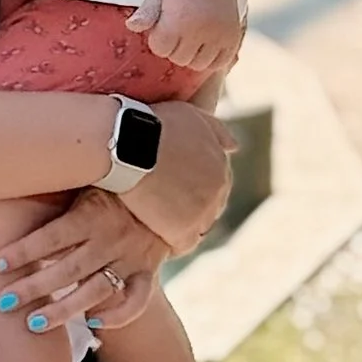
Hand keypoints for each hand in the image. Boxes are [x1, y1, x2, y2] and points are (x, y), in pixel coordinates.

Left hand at [0, 190, 167, 335]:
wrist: (166, 189)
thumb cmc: (111, 185)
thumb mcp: (84, 181)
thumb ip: (57, 193)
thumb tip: (10, 184)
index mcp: (91, 214)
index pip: (52, 237)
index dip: (22, 251)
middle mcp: (110, 239)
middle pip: (67, 270)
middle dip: (33, 288)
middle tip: (3, 302)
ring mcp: (130, 259)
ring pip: (96, 291)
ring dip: (63, 310)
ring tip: (33, 323)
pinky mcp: (148, 272)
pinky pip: (137, 301)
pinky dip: (118, 315)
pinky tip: (93, 323)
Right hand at [120, 96, 231, 255]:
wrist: (127, 143)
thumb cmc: (153, 124)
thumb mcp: (192, 117)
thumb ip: (216, 131)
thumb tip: (234, 147)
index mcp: (222, 164)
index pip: (214, 185)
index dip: (192, 187)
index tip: (173, 187)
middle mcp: (219, 190)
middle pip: (208, 206)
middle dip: (189, 206)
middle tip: (163, 205)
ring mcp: (203, 212)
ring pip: (198, 227)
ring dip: (181, 224)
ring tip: (157, 221)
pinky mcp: (183, 231)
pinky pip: (182, 245)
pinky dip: (172, 242)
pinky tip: (157, 235)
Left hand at [132, 0, 244, 78]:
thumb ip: (145, 14)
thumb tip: (131, 26)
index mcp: (178, 20)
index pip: (160, 50)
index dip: (160, 40)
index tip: (165, 27)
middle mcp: (200, 30)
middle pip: (179, 60)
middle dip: (176, 48)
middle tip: (181, 31)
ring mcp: (218, 36)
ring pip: (199, 65)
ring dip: (193, 55)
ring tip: (194, 37)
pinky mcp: (233, 40)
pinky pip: (218, 64)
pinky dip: (212, 59)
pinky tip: (207, 44)